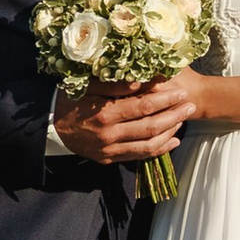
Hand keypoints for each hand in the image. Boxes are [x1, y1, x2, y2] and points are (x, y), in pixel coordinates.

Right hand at [54, 77, 190, 164]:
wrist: (49, 127)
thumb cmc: (69, 100)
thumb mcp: (87, 86)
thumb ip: (114, 84)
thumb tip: (142, 81)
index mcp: (105, 113)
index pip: (143, 107)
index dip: (165, 100)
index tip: (181, 92)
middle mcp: (109, 135)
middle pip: (150, 127)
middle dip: (174, 116)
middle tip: (190, 106)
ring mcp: (109, 150)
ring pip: (148, 145)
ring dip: (169, 134)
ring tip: (183, 121)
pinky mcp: (108, 158)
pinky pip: (138, 156)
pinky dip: (158, 150)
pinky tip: (172, 142)